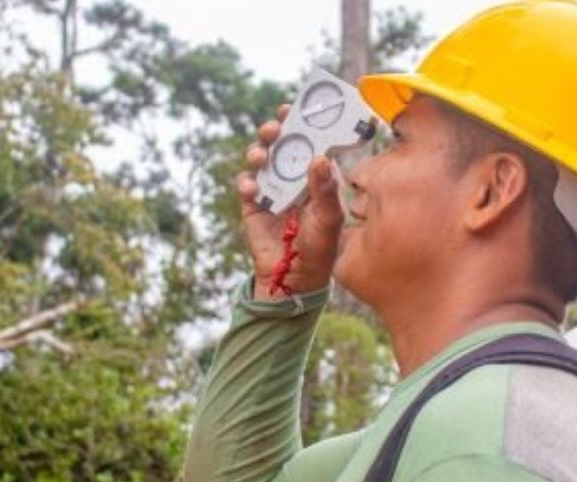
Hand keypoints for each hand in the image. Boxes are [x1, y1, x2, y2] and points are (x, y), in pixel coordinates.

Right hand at [235, 104, 343, 299]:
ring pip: (262, 159)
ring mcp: (272, 188)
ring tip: (261, 155)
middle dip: (276, 130)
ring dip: (259, 151)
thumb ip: (326, 190)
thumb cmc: (320, 248)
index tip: (298, 108)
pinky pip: (247, 185)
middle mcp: (294, 177)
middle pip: (282, 144)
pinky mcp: (253, 204)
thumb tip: (319, 158)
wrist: (295, 278)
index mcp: (317, 176)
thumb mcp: (329, 219)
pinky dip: (247, 183)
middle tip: (275, 126)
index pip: (311, 142)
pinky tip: (252, 188)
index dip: (305, 123)